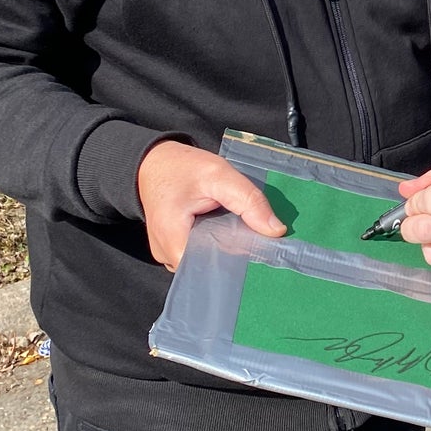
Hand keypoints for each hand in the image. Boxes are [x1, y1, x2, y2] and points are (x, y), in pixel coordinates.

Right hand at [136, 140, 286, 271]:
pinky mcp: (171, 249)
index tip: (259, 252)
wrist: (154, 162)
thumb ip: (248, 200)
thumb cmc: (182, 167)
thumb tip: (276, 231)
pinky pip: (196, 254)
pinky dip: (212, 244)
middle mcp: (165, 253)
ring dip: (221, 249)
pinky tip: (224, 232)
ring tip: (238, 233)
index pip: (206, 266)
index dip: (235, 261)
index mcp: (171, 237)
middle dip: (232, 256)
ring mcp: (166, 254)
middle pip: (206, 267)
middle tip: (255, 240)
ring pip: (202, 261)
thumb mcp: (219, 174)